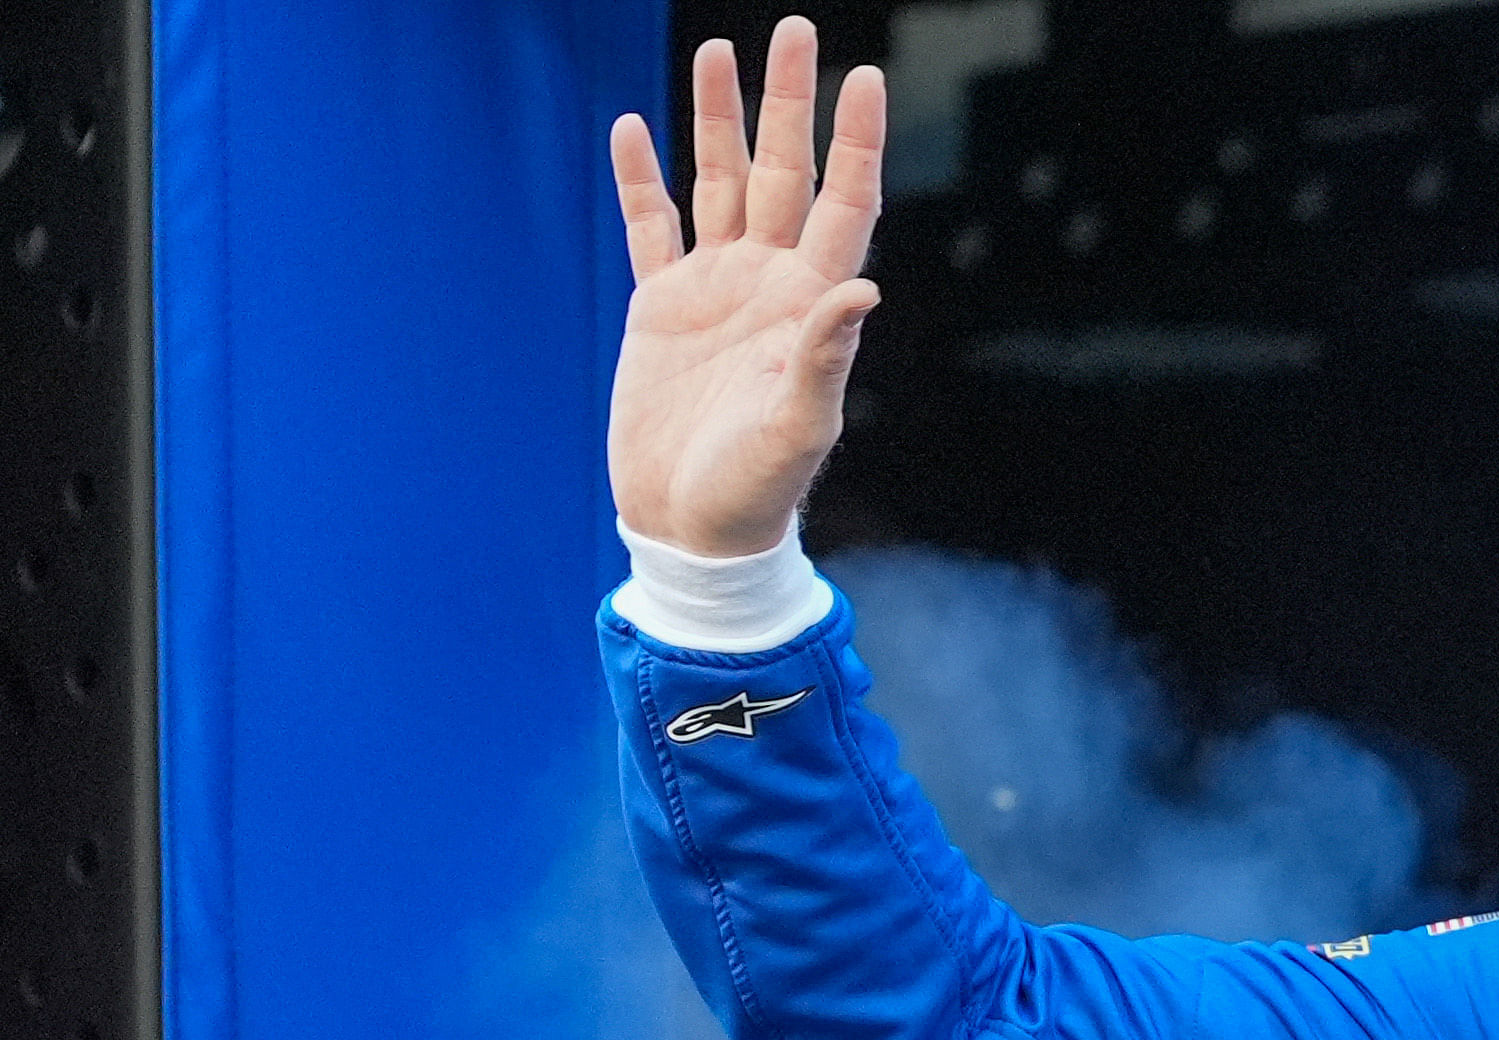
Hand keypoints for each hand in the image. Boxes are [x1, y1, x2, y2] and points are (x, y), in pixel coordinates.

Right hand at [606, 19, 884, 555]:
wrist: (692, 530)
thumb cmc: (755, 492)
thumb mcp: (797, 428)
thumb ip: (824, 356)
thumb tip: (860, 287)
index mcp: (809, 304)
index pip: (842, 202)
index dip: (854, 142)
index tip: (864, 77)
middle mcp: (767, 283)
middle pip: (782, 172)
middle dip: (786, 103)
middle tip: (794, 30)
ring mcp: (714, 289)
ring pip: (718, 183)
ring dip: (718, 120)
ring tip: (716, 51)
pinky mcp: (660, 307)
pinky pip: (651, 227)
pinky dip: (641, 179)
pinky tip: (634, 128)